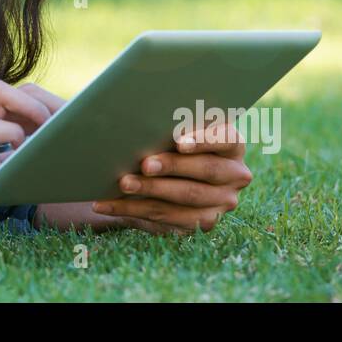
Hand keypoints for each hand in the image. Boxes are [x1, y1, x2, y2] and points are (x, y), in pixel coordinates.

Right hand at [0, 81, 64, 257]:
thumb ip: (8, 160)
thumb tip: (49, 159)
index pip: (16, 96)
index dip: (46, 103)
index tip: (71, 122)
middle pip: (13, 88)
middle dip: (47, 101)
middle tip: (69, 126)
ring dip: (32, 108)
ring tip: (49, 133)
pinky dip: (13, 136)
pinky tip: (23, 157)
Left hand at [91, 121, 251, 235]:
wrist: (177, 173)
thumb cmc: (174, 138)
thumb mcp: (182, 128)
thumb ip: (173, 124)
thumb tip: (140, 117)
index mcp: (234, 145)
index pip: (225, 139)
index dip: (204, 140)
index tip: (179, 142)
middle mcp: (235, 175)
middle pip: (205, 170)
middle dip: (172, 167)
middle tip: (145, 164)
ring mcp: (222, 202)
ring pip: (186, 198)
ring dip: (150, 190)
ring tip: (123, 183)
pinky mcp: (201, 223)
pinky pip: (166, 218)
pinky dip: (131, 210)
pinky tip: (106, 204)